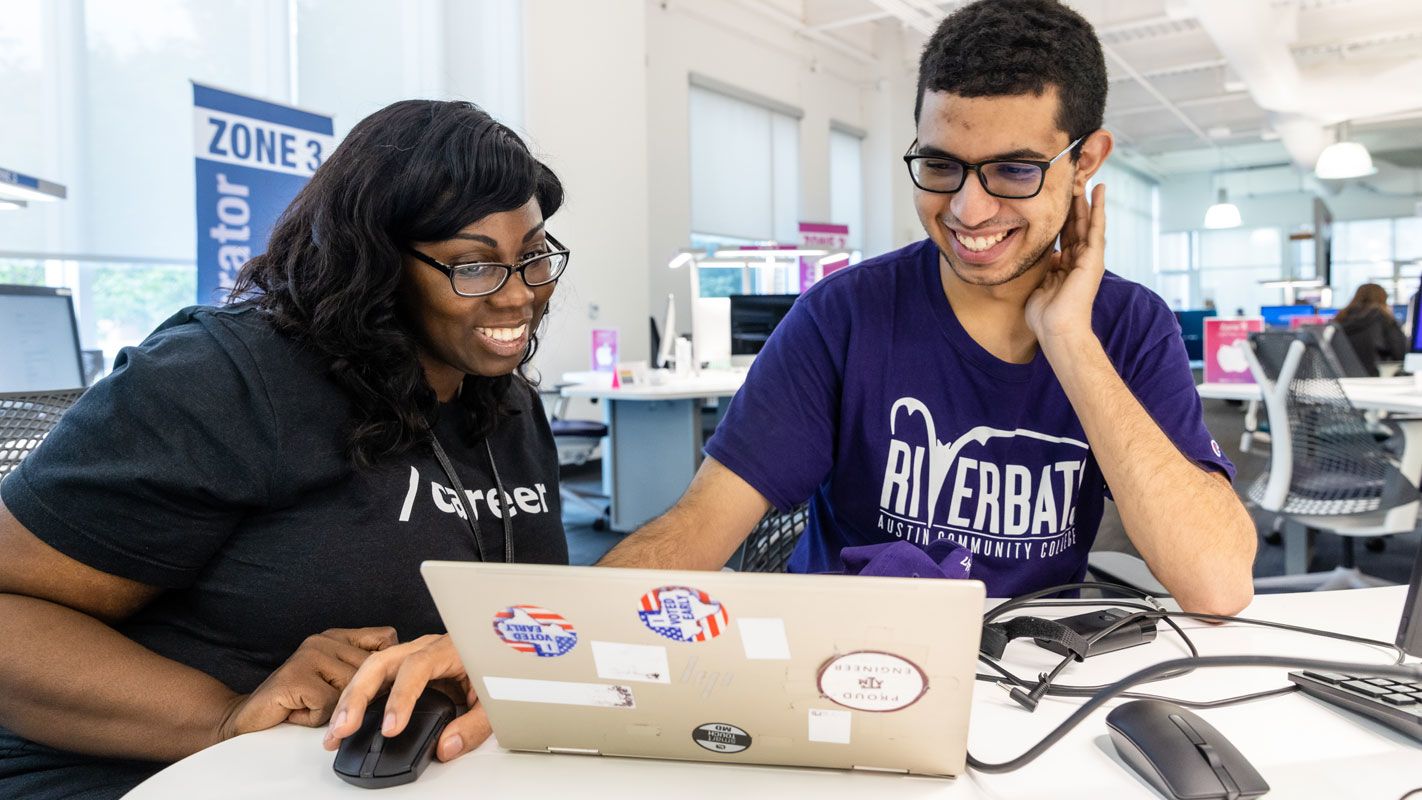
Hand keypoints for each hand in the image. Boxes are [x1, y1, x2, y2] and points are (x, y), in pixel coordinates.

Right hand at [217, 626, 396, 740]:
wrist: (248, 716)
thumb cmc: (297, 701)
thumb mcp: (336, 681)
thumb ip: (363, 671)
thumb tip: (401, 678)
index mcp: (337, 637)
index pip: (385, 638)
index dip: (388, 665)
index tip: (377, 683)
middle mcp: (324, 640)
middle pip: (372, 671)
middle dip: (358, 696)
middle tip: (326, 700)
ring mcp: (309, 656)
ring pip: (352, 690)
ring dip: (333, 709)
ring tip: (310, 705)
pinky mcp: (296, 677)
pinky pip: (328, 705)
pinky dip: (315, 717)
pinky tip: (298, 710)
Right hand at [322, 634, 487, 762]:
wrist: (501, 651)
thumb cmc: (496, 669)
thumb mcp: (495, 699)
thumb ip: (474, 724)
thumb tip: (446, 746)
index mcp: (449, 649)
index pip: (418, 667)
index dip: (401, 697)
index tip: (390, 727)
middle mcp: (425, 648)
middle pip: (382, 663)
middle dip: (359, 696)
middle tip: (344, 728)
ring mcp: (411, 655)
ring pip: (372, 669)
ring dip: (350, 700)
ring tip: (335, 732)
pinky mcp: (404, 667)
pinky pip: (376, 678)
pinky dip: (357, 700)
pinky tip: (344, 721)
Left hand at [1026, 183, 1106, 343]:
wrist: (1057, 330)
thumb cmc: (1045, 315)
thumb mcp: (1040, 283)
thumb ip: (1045, 267)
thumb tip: (1047, 254)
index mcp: (1066, 265)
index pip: (1064, 235)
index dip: (1061, 216)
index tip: (1057, 198)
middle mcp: (1079, 259)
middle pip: (1076, 224)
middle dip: (1074, 203)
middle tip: (1072, 179)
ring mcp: (1088, 258)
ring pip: (1086, 221)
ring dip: (1086, 200)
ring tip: (1086, 177)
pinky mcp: (1094, 258)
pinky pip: (1096, 227)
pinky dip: (1098, 208)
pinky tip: (1099, 191)